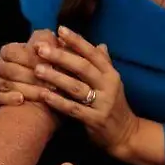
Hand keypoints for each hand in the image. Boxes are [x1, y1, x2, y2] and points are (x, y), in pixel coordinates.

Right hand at [0, 31, 57, 106]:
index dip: (30, 59)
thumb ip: (46, 42)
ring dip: (27, 90)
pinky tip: (21, 100)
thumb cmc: (49, 63)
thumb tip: (40, 45)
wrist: (47, 86)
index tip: (48, 64)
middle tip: (50, 83)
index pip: (13, 53)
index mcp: (7, 51)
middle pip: (10, 70)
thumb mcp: (50, 48)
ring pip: (6, 85)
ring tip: (44, 94)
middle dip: (32, 77)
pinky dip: (9, 99)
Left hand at [28, 27, 140, 157]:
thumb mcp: (112, 83)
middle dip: (61, 56)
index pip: (93, 53)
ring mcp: (103, 103)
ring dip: (56, 77)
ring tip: (37, 70)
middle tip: (40, 49)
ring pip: (76, 87)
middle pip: (83, 67)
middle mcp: (108, 86)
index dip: (77, 41)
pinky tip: (44, 95)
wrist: (126, 134)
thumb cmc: (114, 105)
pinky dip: (58, 101)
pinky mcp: (95, 120)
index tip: (59, 30)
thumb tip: (99, 44)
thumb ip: (104, 64)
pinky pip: (73, 109)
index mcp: (111, 73)